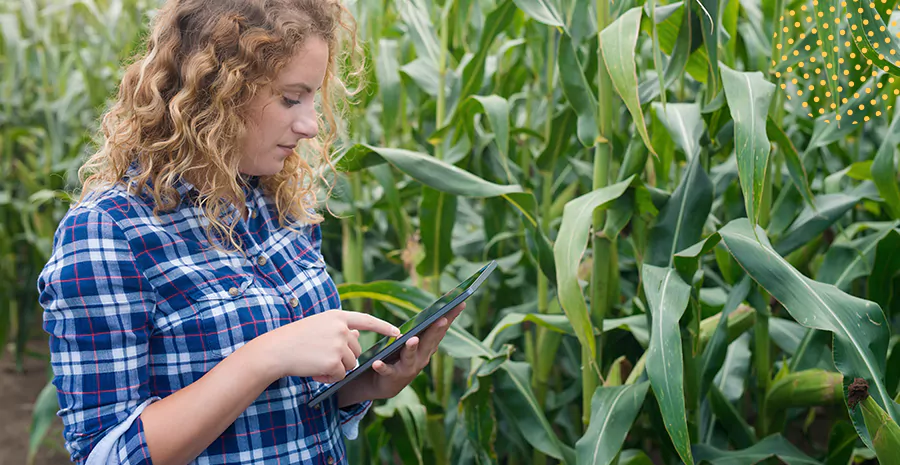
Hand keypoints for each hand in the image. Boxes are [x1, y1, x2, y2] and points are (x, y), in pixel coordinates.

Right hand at [254, 310, 399, 383]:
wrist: (275, 351)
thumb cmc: (294, 339)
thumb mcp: (319, 327)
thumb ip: (339, 329)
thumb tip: (358, 334)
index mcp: (337, 316)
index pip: (366, 320)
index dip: (383, 326)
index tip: (397, 331)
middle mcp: (341, 328)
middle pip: (356, 350)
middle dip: (343, 359)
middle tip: (321, 358)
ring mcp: (339, 345)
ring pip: (350, 365)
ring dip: (336, 369)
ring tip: (315, 363)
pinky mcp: (335, 362)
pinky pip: (341, 376)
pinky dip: (329, 377)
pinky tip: (315, 371)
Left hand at [367, 302, 465, 399]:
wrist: (387, 384)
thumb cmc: (403, 357)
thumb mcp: (416, 343)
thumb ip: (425, 331)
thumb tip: (439, 312)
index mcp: (428, 347)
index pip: (441, 329)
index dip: (451, 317)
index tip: (461, 303)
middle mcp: (422, 357)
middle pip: (429, 341)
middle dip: (436, 330)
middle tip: (442, 319)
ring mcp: (408, 367)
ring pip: (410, 356)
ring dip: (411, 348)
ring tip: (412, 339)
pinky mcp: (392, 376)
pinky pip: (387, 370)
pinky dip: (383, 367)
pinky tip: (377, 363)